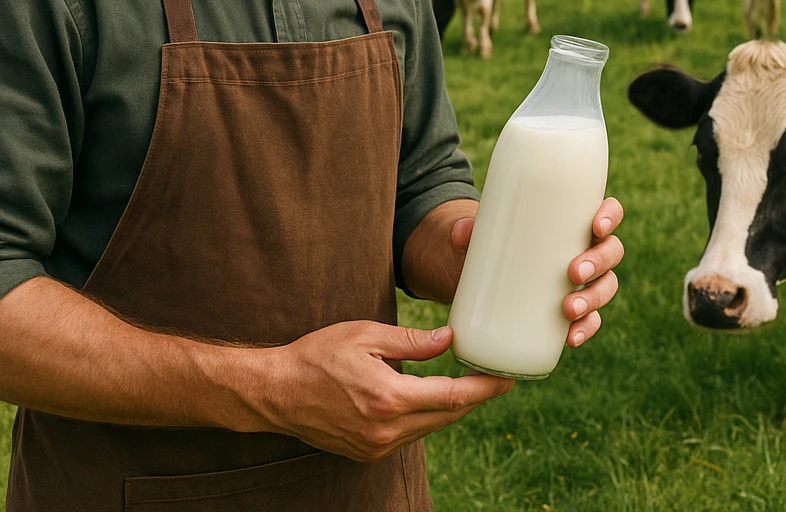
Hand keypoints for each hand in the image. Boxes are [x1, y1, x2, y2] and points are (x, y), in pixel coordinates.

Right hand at [257, 320, 512, 461]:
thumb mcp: (366, 335)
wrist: (276, 392)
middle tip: (497, 376)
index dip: (484, 388)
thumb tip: (449, 339)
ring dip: (452, 407)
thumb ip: (411, 341)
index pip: (451, 396)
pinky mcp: (367, 453)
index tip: (506, 378)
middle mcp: (385, 430)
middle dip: (475, 397)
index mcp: (388, 398)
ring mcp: (376, 447)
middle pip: (447, 416)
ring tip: (471, 383)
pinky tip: (433, 397)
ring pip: (431, 428)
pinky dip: (427, 416)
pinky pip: (411, 435)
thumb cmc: (318, 355)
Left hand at [453, 198, 623, 348]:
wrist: (487, 272)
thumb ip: (470, 230)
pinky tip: (571, 338)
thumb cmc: (498, 240)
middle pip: (611, 252)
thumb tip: (461, 232)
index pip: (608, 213)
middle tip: (573, 272)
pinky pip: (590, 320)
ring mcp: (584, 281)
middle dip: (599, 262)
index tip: (595, 225)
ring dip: (594, 299)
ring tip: (569, 310)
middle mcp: (587, 250)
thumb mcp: (485, 232)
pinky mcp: (574, 309)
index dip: (610, 216)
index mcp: (576, 222)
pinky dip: (585, 329)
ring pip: (606, 286)